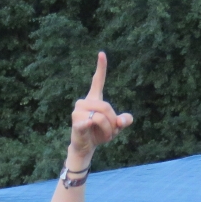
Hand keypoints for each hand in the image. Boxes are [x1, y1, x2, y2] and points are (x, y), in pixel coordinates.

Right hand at [67, 52, 133, 166]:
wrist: (85, 147)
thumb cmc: (99, 134)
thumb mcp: (116, 127)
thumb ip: (124, 121)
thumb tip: (123, 120)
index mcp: (94, 99)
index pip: (97, 81)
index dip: (101, 67)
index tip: (102, 53)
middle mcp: (84, 102)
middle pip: (106, 106)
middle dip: (113, 121)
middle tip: (112, 132)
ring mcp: (78, 111)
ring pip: (102, 116)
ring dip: (108, 129)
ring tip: (105, 137)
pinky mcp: (76, 121)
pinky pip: (94, 121)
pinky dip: (99, 128)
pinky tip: (91, 130)